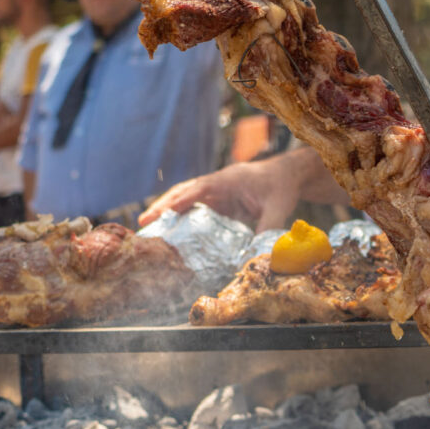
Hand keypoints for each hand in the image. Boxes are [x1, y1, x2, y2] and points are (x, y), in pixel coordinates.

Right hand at [137, 160, 299, 231]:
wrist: (287, 175)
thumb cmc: (281, 187)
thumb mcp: (278, 208)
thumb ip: (267, 228)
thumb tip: (255, 253)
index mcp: (228, 180)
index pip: (199, 189)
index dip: (180, 201)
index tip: (163, 212)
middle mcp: (215, 184)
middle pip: (183, 192)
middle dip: (162, 206)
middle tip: (142, 222)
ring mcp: (214, 193)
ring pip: (183, 200)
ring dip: (165, 212)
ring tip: (147, 229)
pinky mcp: (215, 202)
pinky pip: (193, 210)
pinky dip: (179, 219)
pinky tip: (169, 235)